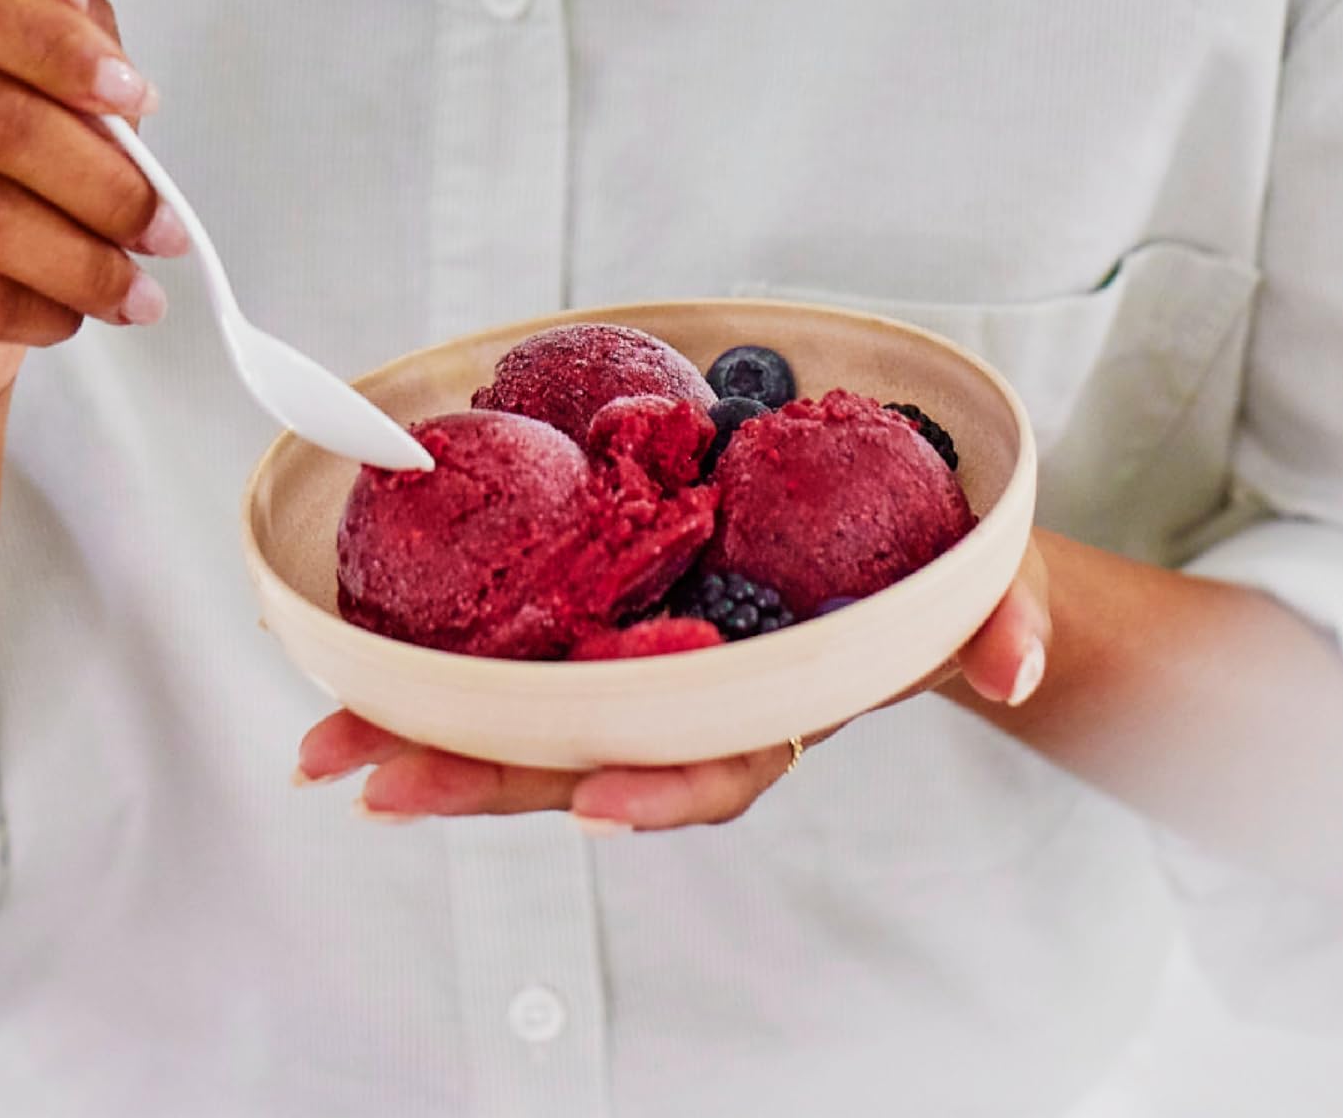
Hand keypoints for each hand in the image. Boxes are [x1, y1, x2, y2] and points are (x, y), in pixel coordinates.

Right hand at [0, 0, 185, 411]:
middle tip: (167, 228)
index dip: (52, 38)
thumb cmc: (7, 166)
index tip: (136, 94)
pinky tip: (72, 315)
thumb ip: (74, 34)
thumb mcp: (59, 88)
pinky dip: (37, 309)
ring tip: (140, 292)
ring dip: (82, 263)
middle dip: (102, 183)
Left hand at [293, 534, 1054, 830]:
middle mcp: (691, 702)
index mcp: (776, 706)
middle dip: (481, 779)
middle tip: (374, 783)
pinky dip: (440, 665)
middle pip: (582, 758)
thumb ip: (1002, 624)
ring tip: (328, 744)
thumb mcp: (984, 593)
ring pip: (525, 719)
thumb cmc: (930, 583)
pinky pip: (518, 652)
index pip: (720, 766)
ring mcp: (638, 665)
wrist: (896, 545)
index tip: (597, 798)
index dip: (660, 790)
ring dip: (425, 732)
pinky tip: (361, 666)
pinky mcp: (602, 614)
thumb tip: (1015, 661)